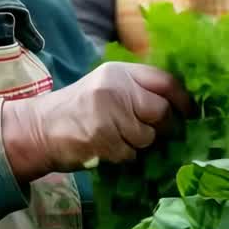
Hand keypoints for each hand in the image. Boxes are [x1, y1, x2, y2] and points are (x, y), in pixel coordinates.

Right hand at [0, 63, 191, 183]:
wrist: (39, 128)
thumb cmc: (77, 109)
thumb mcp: (105, 87)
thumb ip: (136, 90)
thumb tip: (177, 108)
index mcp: (119, 72)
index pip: (165, 81)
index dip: (182, 99)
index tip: (189, 113)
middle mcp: (115, 88)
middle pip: (160, 110)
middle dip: (160, 126)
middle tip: (147, 131)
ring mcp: (108, 113)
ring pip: (147, 136)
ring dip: (137, 143)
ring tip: (116, 138)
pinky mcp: (102, 138)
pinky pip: (130, 153)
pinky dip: (122, 156)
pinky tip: (105, 148)